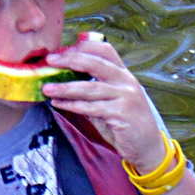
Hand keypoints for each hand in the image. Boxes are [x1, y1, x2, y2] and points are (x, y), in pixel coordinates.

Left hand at [43, 38, 164, 172]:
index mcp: (123, 74)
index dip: (83, 47)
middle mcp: (126, 81)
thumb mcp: (110, 101)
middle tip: (50, 61)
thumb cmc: (125, 123)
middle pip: (95, 63)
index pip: (105, 50)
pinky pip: (91, 108)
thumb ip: (92, 91)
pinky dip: (72, 105)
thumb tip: (63, 82)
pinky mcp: (121, 113)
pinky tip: (59, 104)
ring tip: (47, 87)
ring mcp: (126, 96)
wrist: (147, 147)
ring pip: (90, 87)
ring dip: (65, 87)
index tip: (62, 50)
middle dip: (70, 60)